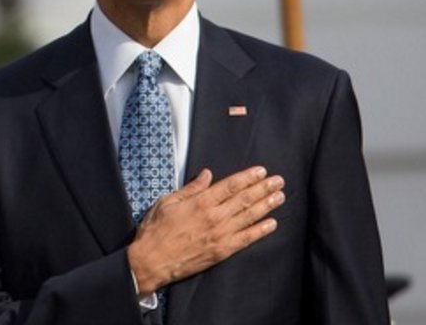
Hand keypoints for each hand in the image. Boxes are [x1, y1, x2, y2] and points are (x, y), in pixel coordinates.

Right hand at [127, 166, 284, 296]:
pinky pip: (247, 238)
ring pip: (249, 216)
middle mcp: (215, 216)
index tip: (261, 171)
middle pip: (245, 199)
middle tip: (278, 181)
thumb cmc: (156, 230)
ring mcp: (221, 234)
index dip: (248, 177)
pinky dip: (261, 230)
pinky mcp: (222, 251)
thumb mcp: (167, 202)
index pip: (231, 186)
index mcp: (201, 202)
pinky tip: (272, 224)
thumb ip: (190, 188)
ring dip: (266, 205)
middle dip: (263, 188)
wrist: (152, 260)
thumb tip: (207, 175)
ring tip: (279, 197)